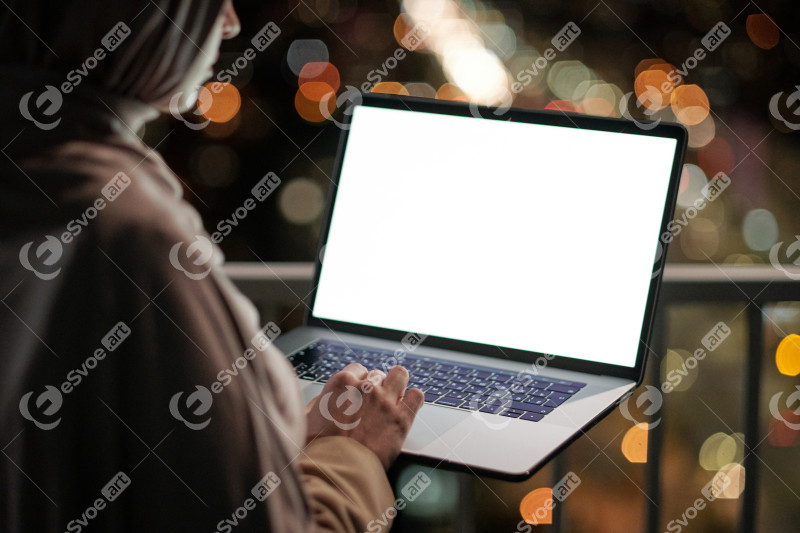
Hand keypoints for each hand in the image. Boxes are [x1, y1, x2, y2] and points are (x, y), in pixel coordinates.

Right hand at [305, 363, 424, 469]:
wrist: (337, 469)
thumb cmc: (319, 448)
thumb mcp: (307, 420)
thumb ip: (316, 405)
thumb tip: (320, 402)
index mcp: (341, 383)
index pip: (357, 369)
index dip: (359, 382)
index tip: (359, 393)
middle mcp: (366, 387)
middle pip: (378, 374)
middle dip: (377, 387)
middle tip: (374, 404)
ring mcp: (386, 400)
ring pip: (400, 375)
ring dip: (397, 384)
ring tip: (394, 397)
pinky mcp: (402, 418)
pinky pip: (417, 396)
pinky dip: (413, 399)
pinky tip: (407, 406)